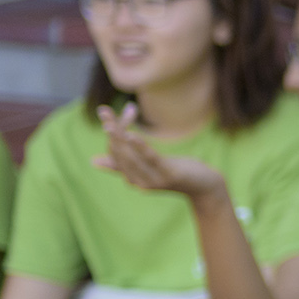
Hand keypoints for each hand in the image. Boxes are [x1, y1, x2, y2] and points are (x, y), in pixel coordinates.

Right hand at [93, 103, 229, 202]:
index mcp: (131, 178)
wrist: (205, 188)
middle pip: (118, 154)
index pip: (113, 153)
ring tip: (108, 123)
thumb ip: (125, 163)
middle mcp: (137, 182)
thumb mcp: (149, 166)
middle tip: (103, 111)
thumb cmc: (175, 174)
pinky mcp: (169, 174)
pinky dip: (139, 146)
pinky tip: (131, 134)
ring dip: (119, 137)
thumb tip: (93, 161)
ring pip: (130, 157)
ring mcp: (153, 180)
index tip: (107, 112)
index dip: (110, 132)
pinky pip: (151, 159)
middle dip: (110, 131)